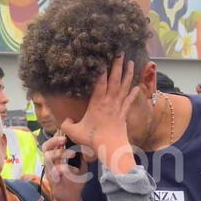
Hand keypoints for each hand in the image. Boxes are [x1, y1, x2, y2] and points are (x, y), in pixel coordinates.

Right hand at [43, 135, 86, 200]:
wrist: (70, 198)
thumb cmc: (74, 181)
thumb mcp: (80, 166)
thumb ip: (80, 156)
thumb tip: (86, 144)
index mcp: (56, 158)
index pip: (51, 144)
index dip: (56, 137)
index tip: (65, 135)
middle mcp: (51, 163)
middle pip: (45, 147)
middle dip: (54, 141)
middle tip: (64, 140)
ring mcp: (50, 171)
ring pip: (48, 157)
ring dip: (59, 153)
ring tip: (71, 155)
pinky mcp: (53, 180)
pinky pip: (54, 171)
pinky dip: (64, 169)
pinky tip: (73, 170)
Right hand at [60, 55, 137, 173]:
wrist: (111, 147)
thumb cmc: (92, 139)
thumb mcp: (74, 132)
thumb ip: (66, 124)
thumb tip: (64, 119)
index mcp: (96, 104)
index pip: (100, 83)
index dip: (102, 70)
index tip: (103, 58)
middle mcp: (109, 102)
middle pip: (114, 80)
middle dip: (117, 66)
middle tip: (120, 53)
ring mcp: (118, 107)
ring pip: (124, 87)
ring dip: (128, 75)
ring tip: (131, 62)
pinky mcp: (124, 114)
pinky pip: (129, 101)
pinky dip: (133, 94)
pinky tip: (137, 87)